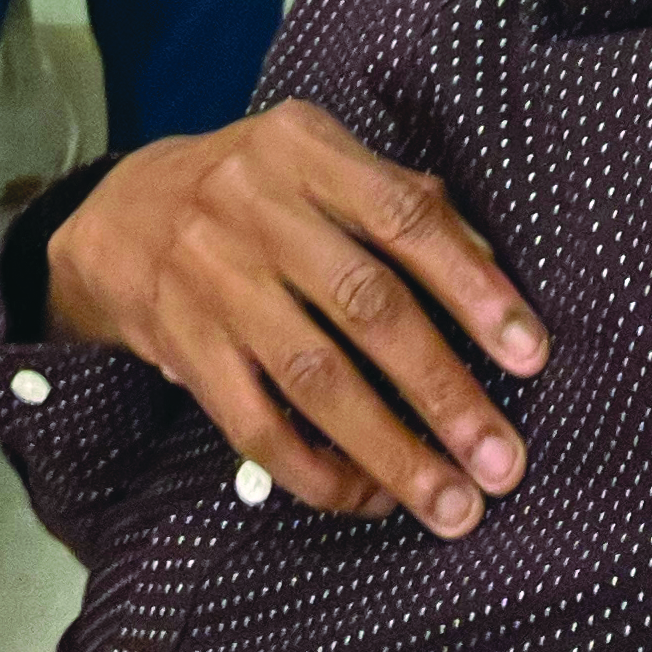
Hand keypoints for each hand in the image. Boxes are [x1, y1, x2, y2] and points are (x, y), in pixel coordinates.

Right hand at [46, 99, 547, 536]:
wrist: (122, 214)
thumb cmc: (254, 187)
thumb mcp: (316, 159)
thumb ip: (397, 196)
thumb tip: (492, 261)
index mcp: (302, 147)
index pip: (402, 216)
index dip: (471, 285)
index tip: (529, 354)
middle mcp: (253, 206)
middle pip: (365, 305)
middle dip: (443, 391)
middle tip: (502, 461)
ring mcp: (212, 278)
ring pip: (314, 378)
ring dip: (391, 452)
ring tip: (451, 504)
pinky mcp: (183, 345)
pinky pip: (255, 425)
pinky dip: (317, 471)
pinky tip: (367, 497)